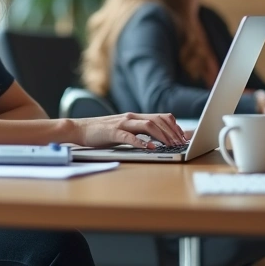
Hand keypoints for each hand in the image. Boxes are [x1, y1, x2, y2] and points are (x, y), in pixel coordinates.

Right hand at [70, 113, 186, 148]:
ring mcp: (122, 123)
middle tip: (182, 143)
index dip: (175, 126)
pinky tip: (150, 148)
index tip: (184, 137)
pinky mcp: (112, 132)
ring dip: (162, 136)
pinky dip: (141, 142)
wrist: (80, 128)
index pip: (161, 117)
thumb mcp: (124, 130)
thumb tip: (157, 141)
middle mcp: (131, 117)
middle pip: (158, 120)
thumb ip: (138, 132)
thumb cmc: (102, 132)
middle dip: (173, 132)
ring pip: (147, 125)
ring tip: (171, 145)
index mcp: (135, 117)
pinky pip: (129, 136)